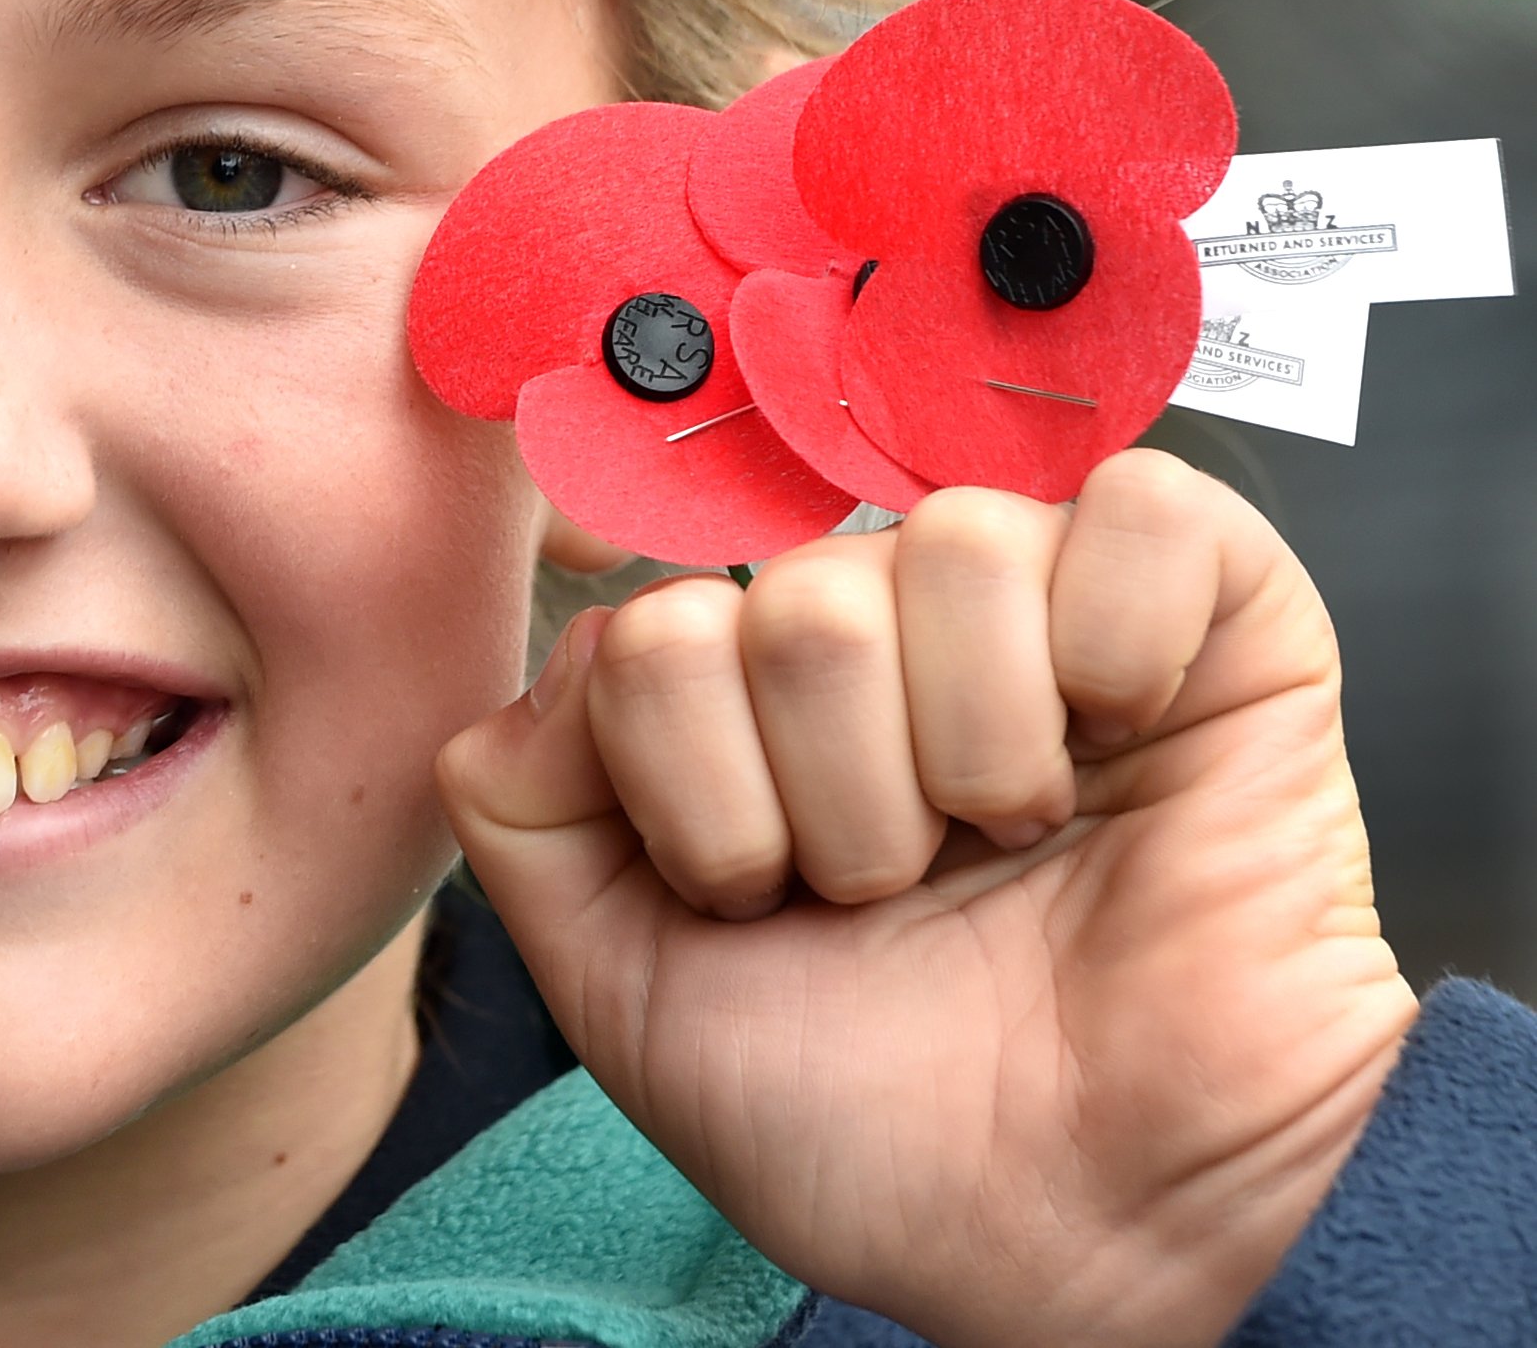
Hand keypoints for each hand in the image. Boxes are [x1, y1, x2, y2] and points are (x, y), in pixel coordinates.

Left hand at [439, 450, 1416, 1346]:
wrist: (1075, 1236)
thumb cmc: (868, 1118)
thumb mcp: (617, 979)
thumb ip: (523, 799)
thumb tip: (580, 638)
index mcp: (745, 697)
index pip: (649, 632)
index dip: (695, 798)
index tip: (761, 901)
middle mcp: (885, 630)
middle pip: (793, 601)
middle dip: (835, 802)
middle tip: (901, 893)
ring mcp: (1048, 606)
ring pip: (951, 548)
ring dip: (971, 751)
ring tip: (1011, 844)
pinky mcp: (1223, 610)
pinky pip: (1137, 511)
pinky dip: (1119, 645)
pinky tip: (1120, 741)